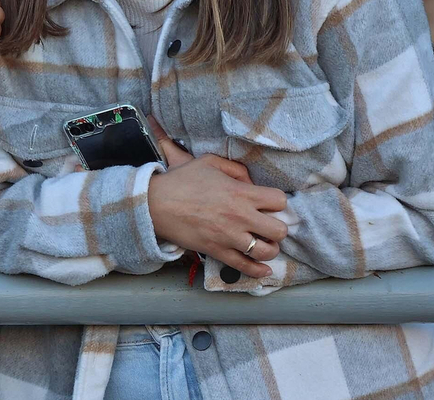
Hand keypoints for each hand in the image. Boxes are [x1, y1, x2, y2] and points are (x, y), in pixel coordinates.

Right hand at [146, 120, 288, 277]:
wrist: (154, 203)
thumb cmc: (181, 181)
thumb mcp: (209, 162)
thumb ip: (235, 169)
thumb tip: (251, 182)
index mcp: (241, 193)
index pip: (279, 201)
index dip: (277, 202)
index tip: (269, 204)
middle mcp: (240, 216)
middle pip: (280, 230)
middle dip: (277, 228)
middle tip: (268, 226)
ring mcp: (230, 237)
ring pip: (267, 252)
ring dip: (269, 249)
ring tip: (262, 244)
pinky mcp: (218, 251)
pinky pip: (246, 267)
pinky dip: (258, 271)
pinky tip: (264, 270)